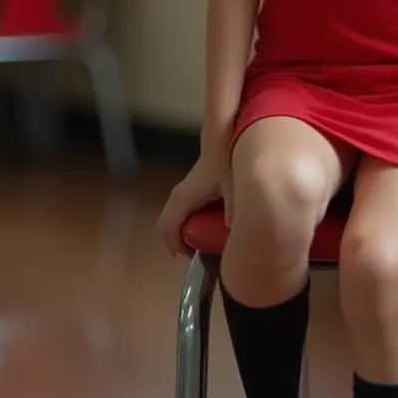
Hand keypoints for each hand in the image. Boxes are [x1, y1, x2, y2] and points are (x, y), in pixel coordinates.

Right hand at [157, 143, 232, 257]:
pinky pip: (177, 213)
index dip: (178, 247)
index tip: (194, 257)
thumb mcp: (232, 187)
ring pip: (169, 220)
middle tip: (197, 254)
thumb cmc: (225, 161)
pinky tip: (204, 227)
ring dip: (179, 235)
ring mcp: (180, 193)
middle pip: (163, 227)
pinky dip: (183, 225)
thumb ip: (233, 207)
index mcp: (184, 198)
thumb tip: (234, 230)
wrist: (220, 140)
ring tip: (201, 243)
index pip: (170, 229)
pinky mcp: (186, 191)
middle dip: (176, 244)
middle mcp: (177, 196)